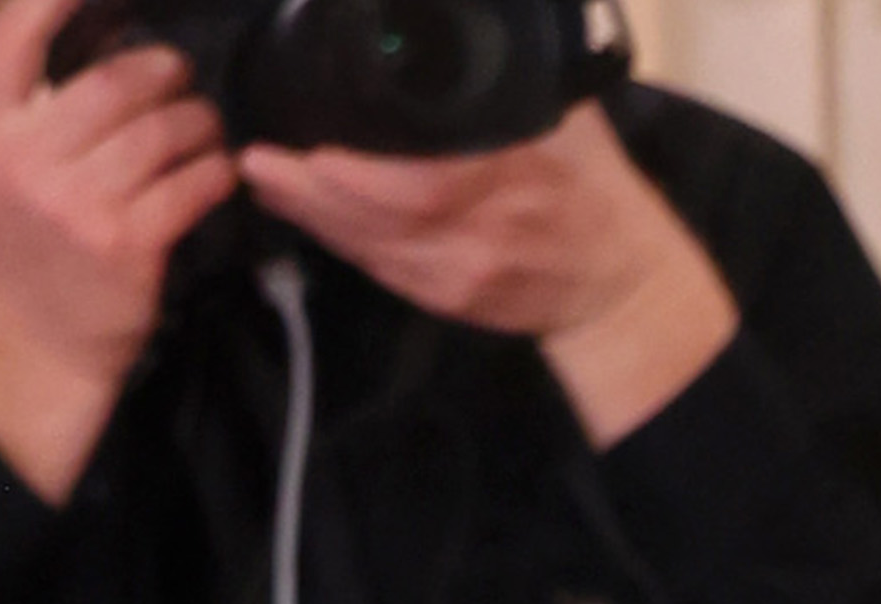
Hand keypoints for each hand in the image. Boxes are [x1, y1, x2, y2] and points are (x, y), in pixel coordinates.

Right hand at [0, 0, 237, 502]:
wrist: (35, 343)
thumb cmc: (27, 247)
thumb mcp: (2, 171)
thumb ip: (34, 113)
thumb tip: (101, 46)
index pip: (15, 38)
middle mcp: (26, 158)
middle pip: (117, 81)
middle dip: (166, 73)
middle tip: (182, 82)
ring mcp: (77, 201)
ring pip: (165, 130)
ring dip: (201, 124)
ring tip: (205, 131)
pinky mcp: (128, 242)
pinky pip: (194, 183)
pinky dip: (217, 173)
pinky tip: (219, 175)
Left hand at [240, 104, 736, 446]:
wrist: (623, 286)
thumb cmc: (597, 190)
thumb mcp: (574, 124)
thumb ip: (517, 86)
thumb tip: (460, 22)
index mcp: (520, 180)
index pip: (428, 182)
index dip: (360, 174)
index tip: (311, 144)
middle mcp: (488, 232)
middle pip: (382, 215)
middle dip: (312, 189)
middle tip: (256, 155)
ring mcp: (465, 274)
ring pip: (369, 244)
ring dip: (309, 213)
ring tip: (262, 175)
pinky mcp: (450, 300)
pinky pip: (377, 266)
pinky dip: (333, 237)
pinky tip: (300, 210)